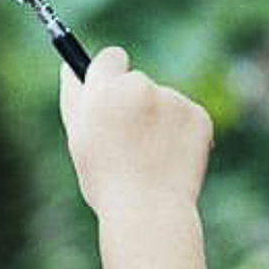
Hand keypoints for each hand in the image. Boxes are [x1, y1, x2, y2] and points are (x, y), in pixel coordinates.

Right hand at [58, 46, 213, 219]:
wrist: (149, 210)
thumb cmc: (105, 180)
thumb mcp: (78, 140)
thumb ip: (73, 98)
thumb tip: (69, 67)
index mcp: (105, 91)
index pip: (111, 57)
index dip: (110, 74)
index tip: (111, 92)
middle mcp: (140, 87)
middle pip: (136, 82)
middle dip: (134, 103)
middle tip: (128, 141)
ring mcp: (173, 100)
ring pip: (163, 101)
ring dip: (158, 120)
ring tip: (150, 158)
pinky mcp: (199, 115)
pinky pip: (186, 116)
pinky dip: (181, 133)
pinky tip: (171, 160)